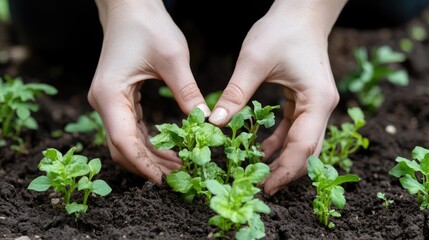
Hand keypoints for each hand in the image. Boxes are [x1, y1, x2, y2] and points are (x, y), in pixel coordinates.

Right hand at [88, 0, 209, 182]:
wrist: (129, 7)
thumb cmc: (147, 25)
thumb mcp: (173, 59)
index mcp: (110, 94)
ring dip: (150, 156)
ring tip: (178, 167)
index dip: (144, 165)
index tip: (165, 181)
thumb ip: (187, 92)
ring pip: (126, 141)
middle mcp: (104, 102)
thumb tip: (206, 122)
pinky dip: (149, 142)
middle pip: (122, 147)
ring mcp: (110, 102)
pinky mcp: (119, 98)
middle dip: (149, 165)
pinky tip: (169, 149)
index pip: (123, 141)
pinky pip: (132, 128)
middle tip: (179, 177)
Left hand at [209, 0, 345, 194]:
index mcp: (317, 100)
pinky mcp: (306, 101)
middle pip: (307, 151)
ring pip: (302, 143)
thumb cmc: (282, 29)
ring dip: (282, 159)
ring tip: (257, 174)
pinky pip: (294, 129)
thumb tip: (214, 122)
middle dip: (285, 172)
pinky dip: (279, 142)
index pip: (304, 146)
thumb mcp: (254, 61)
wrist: (301, 12)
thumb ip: (236, 93)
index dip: (285, 171)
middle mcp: (322, 107)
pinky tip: (259, 149)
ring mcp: (316, 105)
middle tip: (259, 188)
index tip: (265, 187)